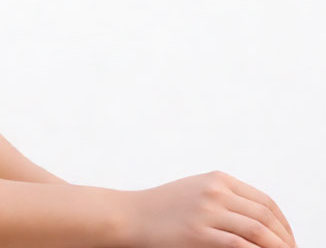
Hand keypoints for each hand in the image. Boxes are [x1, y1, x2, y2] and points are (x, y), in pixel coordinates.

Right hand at [121, 170, 295, 247]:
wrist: (132, 216)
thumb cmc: (164, 208)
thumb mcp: (196, 191)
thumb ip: (224, 198)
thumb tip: (260, 222)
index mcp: (217, 179)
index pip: (265, 202)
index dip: (284, 225)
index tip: (289, 241)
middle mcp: (215, 192)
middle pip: (265, 217)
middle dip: (285, 240)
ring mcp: (207, 212)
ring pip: (258, 231)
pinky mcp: (199, 233)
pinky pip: (239, 245)